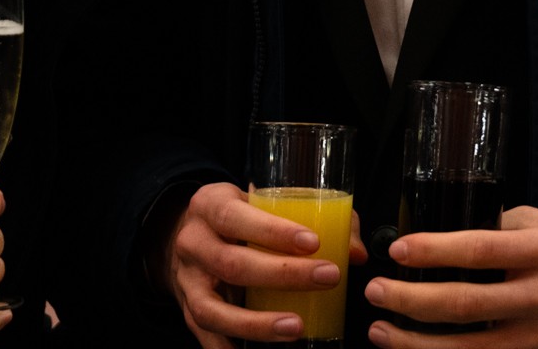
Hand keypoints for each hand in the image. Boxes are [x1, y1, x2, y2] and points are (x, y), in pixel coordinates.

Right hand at [158, 180, 365, 348]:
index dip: (273, 231)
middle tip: (327, 277)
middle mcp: (193, 244)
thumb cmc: (237, 217)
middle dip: (283, 275)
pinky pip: (204, 338)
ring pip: (214, 309)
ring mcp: (186, 281)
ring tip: (297, 327)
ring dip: (257, 323)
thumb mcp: (261, 202)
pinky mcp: (187, 310)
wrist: (182, 233)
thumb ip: (311, 219)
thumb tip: (354, 253)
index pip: (236, 217)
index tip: (314, 242)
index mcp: (210, 206)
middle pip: (232, 264)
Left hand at [363, 206, 537, 347]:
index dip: (435, 250)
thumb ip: (509, 227)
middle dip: (413, 300)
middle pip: (467, 302)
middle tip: (378, 291)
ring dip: (419, 343)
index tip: (400, 249)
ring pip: (471, 346)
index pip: (482, 248)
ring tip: (383, 331)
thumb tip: (456, 229)